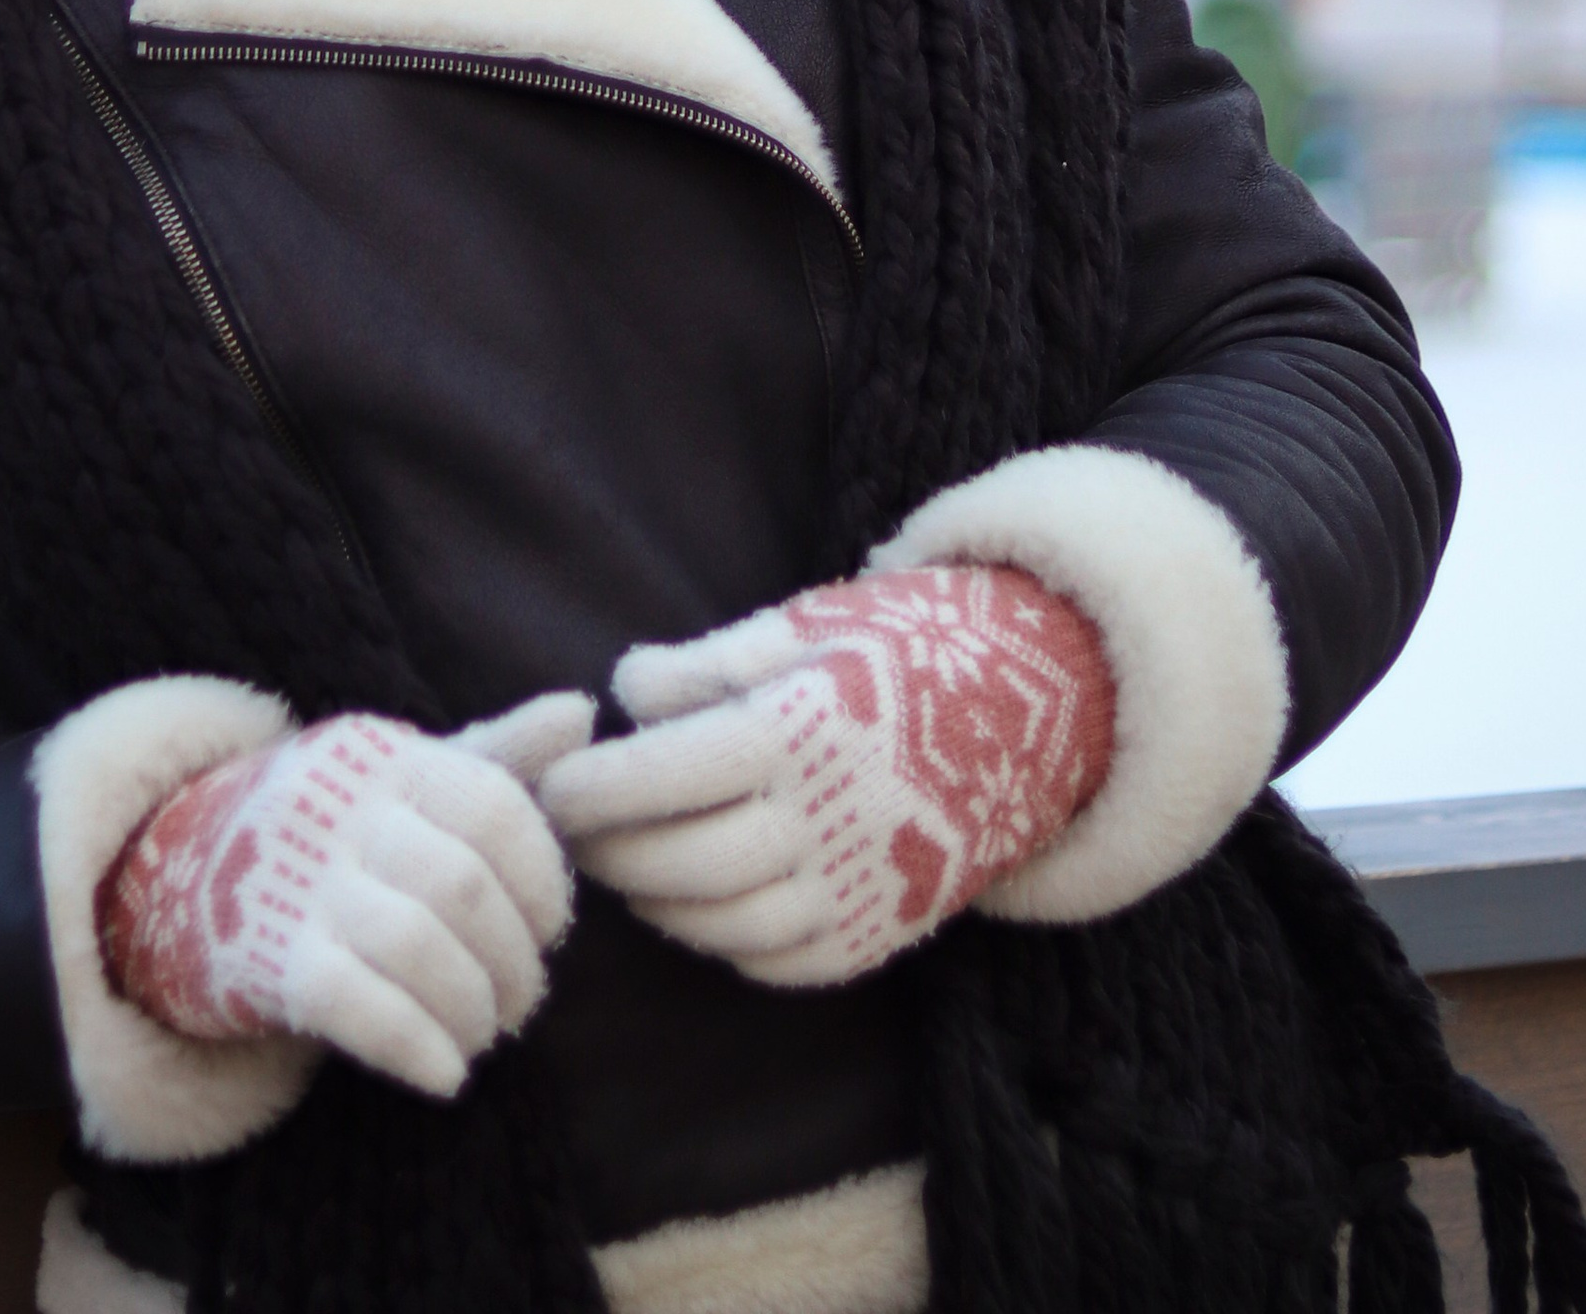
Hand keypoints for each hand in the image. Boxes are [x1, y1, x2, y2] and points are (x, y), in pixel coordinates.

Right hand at [100, 691, 591, 1097]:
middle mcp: (344, 811)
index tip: (550, 929)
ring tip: (485, 1034)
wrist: (193, 868)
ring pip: (414, 948)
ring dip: (471, 1009)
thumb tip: (582, 712)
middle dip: (513, 961)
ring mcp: (302, 883)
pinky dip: (416, 1046)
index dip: (541, 880)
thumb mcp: (410, 777)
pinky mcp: (269, 958)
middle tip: (524, 1001)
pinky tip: (447, 1073)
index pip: (494, 808)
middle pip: (462, 887)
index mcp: (388, 758)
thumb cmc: (341, 824)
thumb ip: (499, 755)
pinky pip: (355, 1004)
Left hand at [541, 564, 1112, 988]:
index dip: (593, 789)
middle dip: (610, 853)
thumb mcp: (806, 625)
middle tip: (572, 837)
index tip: (552, 787)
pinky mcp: (879, 936)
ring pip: (720, 920)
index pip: (664, 775)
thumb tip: (625, 690)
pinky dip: (720, 938)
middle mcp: (829, 817)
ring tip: (624, 868)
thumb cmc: (899, 648)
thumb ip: (710, 662)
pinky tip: (696, 903)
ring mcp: (858, 886)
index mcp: (803, 727)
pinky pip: (774, 959)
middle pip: (682, 860)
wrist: (1032, 712)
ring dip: (655, 901)